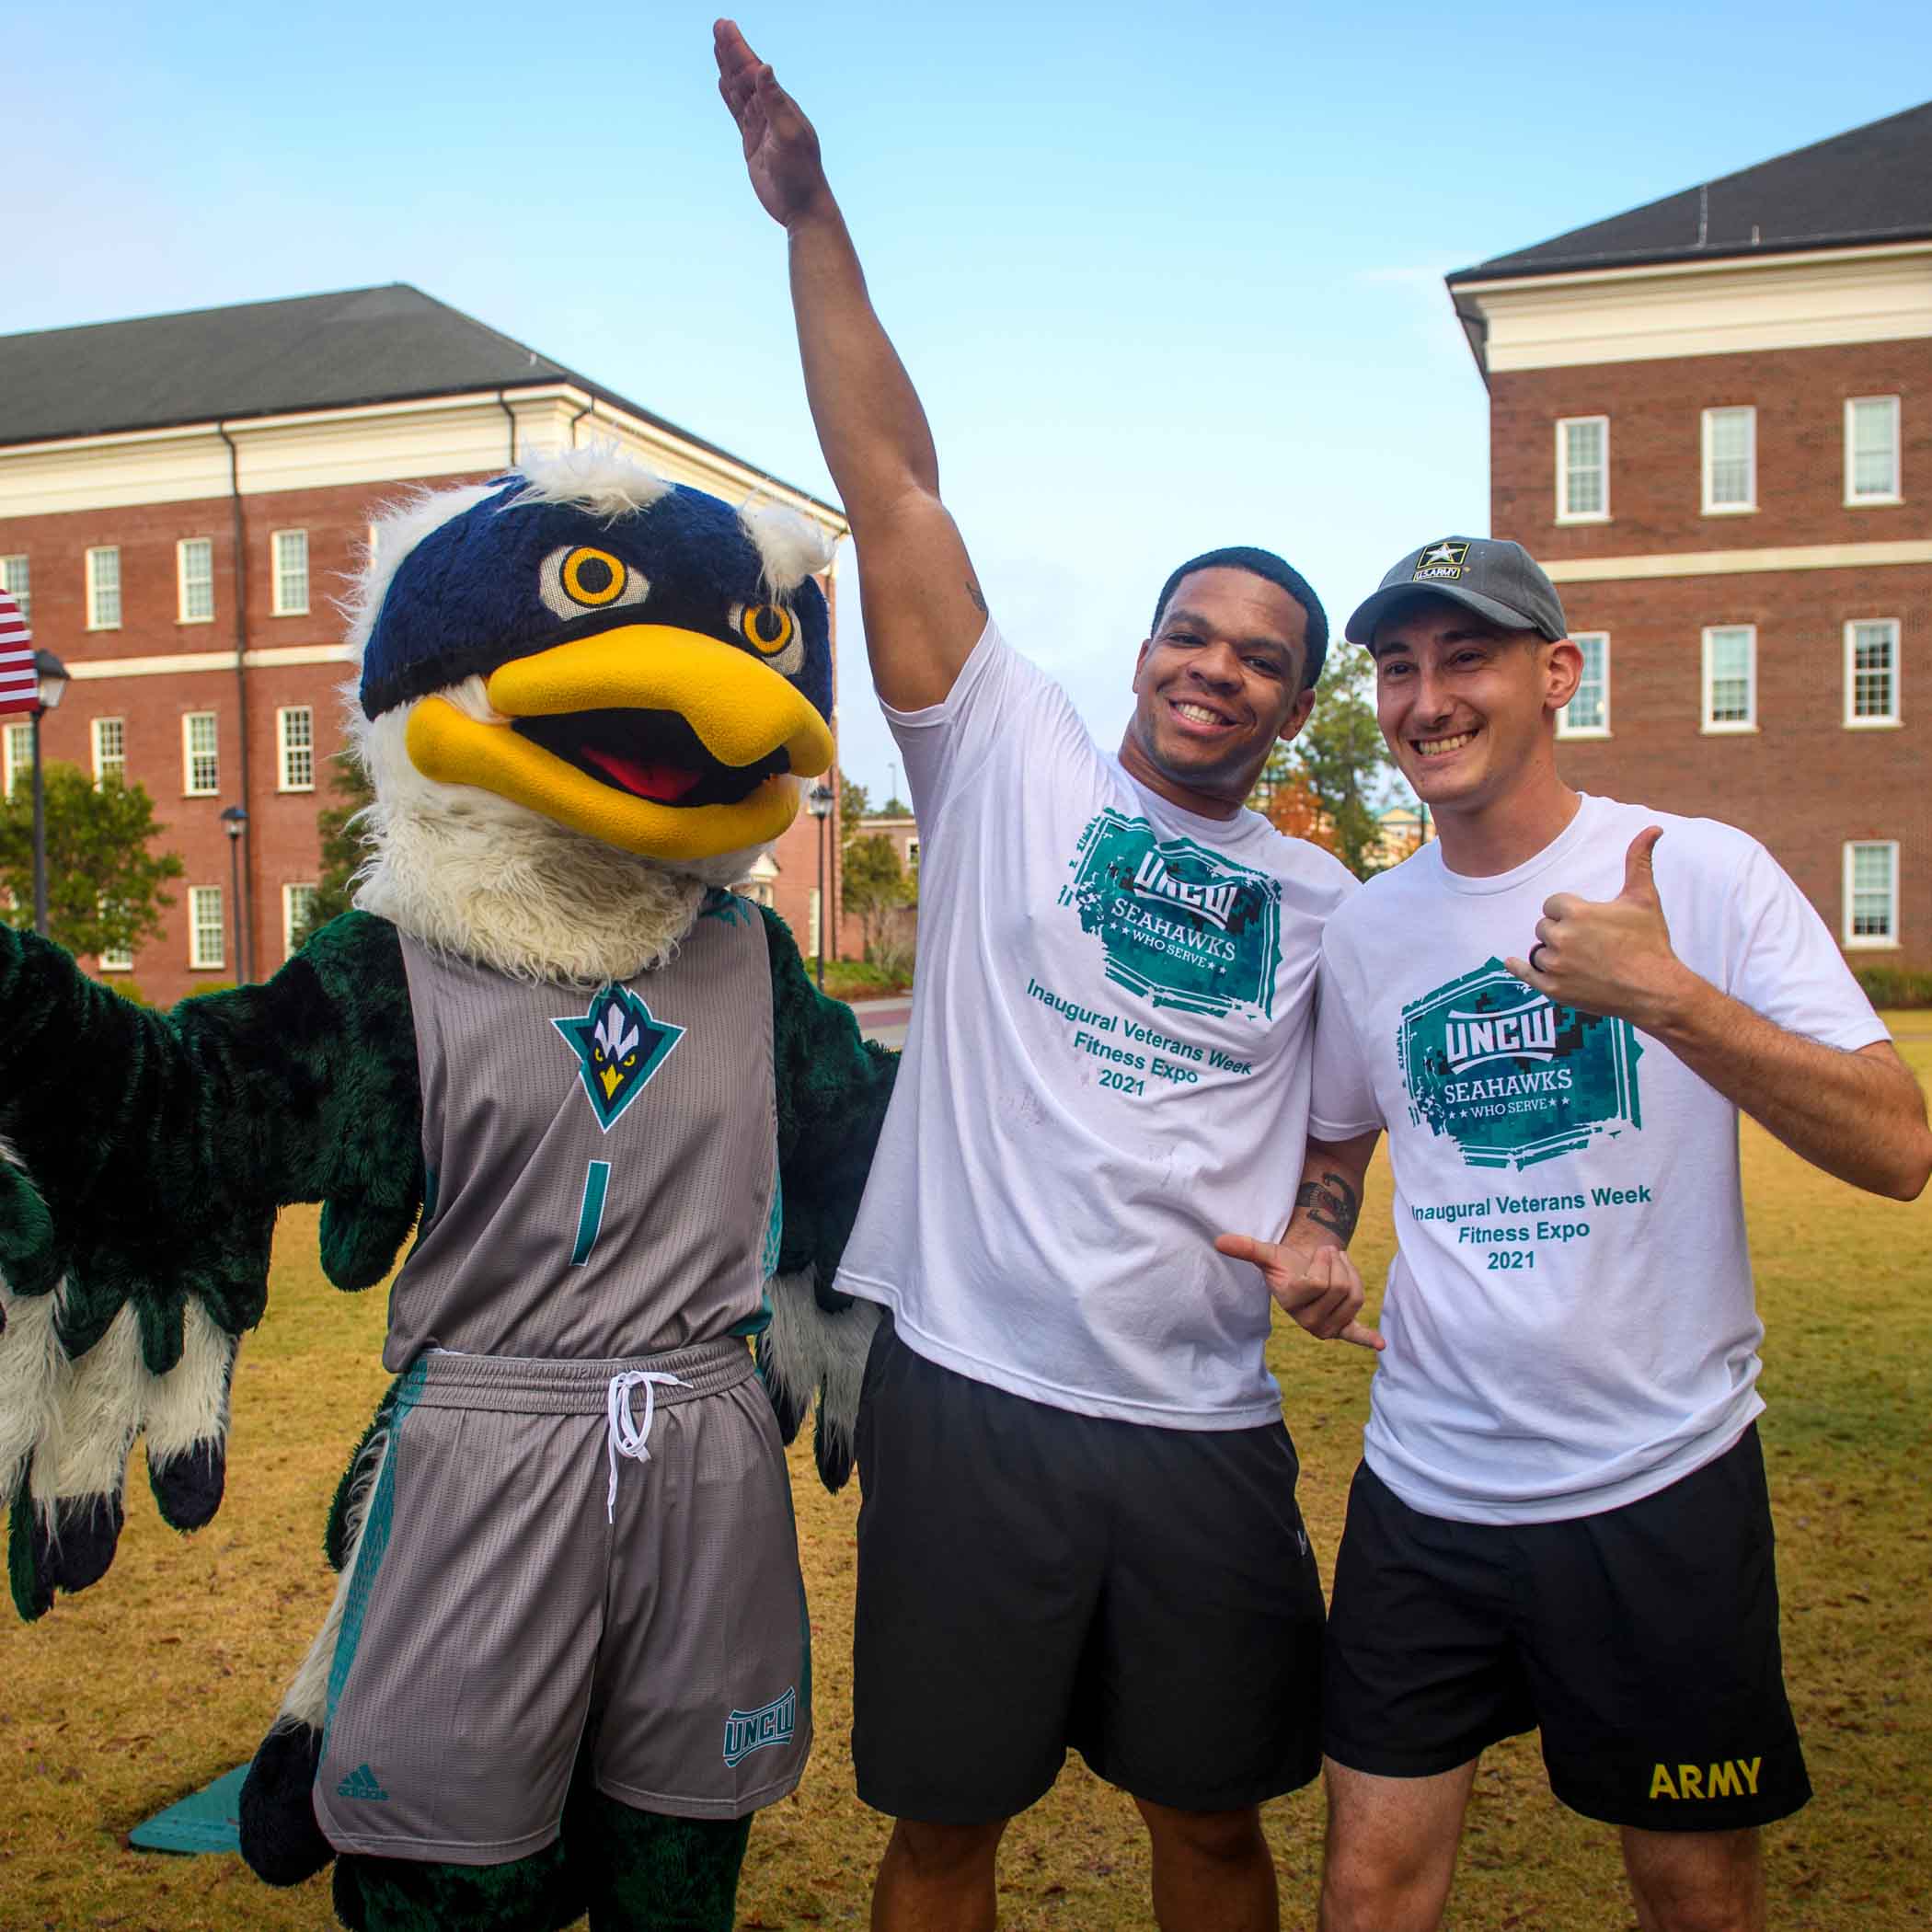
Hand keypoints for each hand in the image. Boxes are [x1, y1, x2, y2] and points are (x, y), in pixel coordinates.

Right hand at [714, 18, 832, 226]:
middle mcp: (771, 111)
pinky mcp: (752, 143)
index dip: (739, 49)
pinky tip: (722, 83)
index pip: (755, 71)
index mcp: (781, 105)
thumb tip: (765, 67)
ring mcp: (761, 127)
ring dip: (728, 69)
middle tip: (719, 25)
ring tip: (717, 46)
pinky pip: (737, 113)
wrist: (802, 207)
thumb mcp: (788, 134)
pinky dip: (729, 96)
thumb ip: (775, 101)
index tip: (725, 27)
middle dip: (732, 51)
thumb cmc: (801, 173)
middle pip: (746, 75)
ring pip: (740, 91)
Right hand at [1215, 1232, 1382, 1350]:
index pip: (1321, 1283)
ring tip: (1338, 1268)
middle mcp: (1308, 1322)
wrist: (1303, 1266)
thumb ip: (1246, 1248)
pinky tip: (1380, 1345)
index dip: (1325, 1261)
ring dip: (1352, 1274)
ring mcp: (1326, 1326)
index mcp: (1290, 1304)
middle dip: (1339, 1265)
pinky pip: (1355, 1335)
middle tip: (1329, 1259)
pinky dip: (1369, 1339)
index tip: (1319, 1252)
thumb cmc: (1286, 1261)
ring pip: (1356, 1296)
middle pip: (1341, 1289)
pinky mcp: (1343, 1327)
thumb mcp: (1268, 1252)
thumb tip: (1220, 1241)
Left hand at [1506, 827, 1698, 1030]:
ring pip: (1539, 951)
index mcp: (1576, 912)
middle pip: (1544, 927)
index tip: (1586, 920)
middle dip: (1561, 932)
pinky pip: (1526, 974)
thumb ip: (1639, 861)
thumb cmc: (1650, 943)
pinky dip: (1518, 968)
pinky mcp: (1553, 989)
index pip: (1552, 904)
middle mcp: (1560, 937)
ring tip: (1582, 961)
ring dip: (1553, 953)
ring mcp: (1554, 965)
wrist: (1656, 991)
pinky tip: (1510, 962)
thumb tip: (1654, 828)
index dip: (1568, 911)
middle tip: (1589, 943)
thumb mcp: (1644, 899)